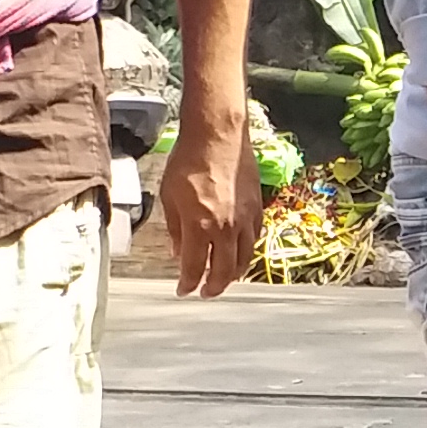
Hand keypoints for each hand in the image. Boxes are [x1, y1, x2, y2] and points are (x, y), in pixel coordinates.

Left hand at [155, 109, 253, 297]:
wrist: (218, 135)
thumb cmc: (188, 161)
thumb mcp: (169, 196)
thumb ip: (176, 229)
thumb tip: (179, 252)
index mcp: (199, 226)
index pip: (194, 267)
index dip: (188, 284)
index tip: (183, 290)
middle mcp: (225, 228)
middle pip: (223, 271)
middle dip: (213, 286)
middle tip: (205, 292)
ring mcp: (245, 220)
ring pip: (243, 259)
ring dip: (232, 274)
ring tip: (223, 278)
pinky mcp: (257, 209)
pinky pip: (254, 240)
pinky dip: (245, 252)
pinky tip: (238, 253)